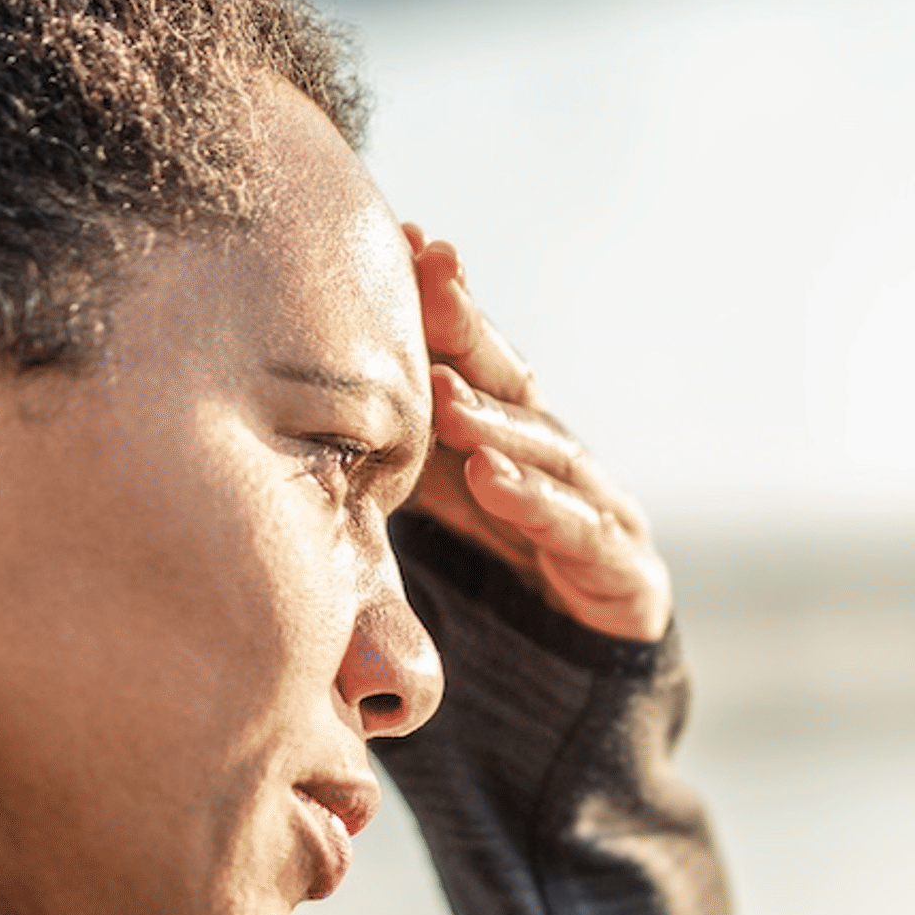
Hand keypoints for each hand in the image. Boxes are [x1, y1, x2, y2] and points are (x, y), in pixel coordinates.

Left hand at [402, 229, 672, 643]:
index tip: (407, 239)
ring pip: (545, 448)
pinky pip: (575, 529)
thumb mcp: (437, 509)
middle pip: (512, 382)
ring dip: (492, 416)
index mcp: (511, 436)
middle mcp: (559, 458)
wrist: (584, 675)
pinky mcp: (623, 570)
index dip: (446, 302)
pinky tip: (490, 476)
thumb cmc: (501, 575)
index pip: (475, 357)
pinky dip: (533, 500)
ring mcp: (598, 508)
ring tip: (441, 393)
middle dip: (472, 328)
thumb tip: (291, 405)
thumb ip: (392, 458)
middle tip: (431, 274)